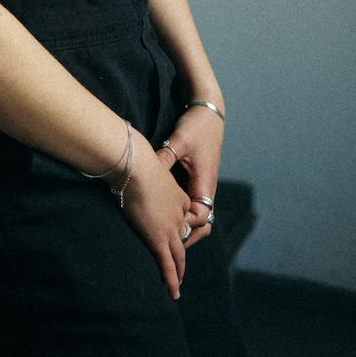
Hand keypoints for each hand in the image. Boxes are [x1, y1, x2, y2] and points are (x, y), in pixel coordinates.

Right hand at [122, 137, 193, 299]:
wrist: (136, 165)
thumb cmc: (136, 159)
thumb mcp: (147, 163)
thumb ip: (143, 167)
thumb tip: (125, 161)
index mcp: (178, 195)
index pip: (183, 216)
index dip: (180, 226)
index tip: (175, 232)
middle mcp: (179, 213)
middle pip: (185, 237)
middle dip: (183, 253)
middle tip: (181, 266)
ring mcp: (171, 227)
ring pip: (179, 254)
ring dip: (179, 271)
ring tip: (178, 285)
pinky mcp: (159, 238)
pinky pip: (168, 264)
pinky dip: (172, 279)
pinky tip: (173, 292)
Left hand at [155, 104, 224, 246]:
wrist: (208, 113)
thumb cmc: (196, 127)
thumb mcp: (179, 142)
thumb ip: (165, 159)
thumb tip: (147, 173)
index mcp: (205, 183)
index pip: (201, 218)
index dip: (186, 226)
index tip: (168, 230)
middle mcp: (207, 188)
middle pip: (202, 224)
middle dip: (187, 235)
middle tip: (165, 243)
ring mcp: (203, 185)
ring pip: (198, 216)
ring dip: (185, 226)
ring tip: (164, 234)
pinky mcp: (198, 179)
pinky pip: (193, 204)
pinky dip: (183, 214)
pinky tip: (166, 213)